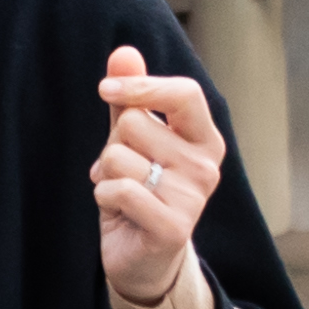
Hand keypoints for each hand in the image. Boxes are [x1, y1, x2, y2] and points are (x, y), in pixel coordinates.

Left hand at [94, 46, 222, 308]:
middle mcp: (206, 165)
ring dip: (105, 174)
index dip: (142, 86)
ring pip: (119, 156)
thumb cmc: (140, 190)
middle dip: (113, 145)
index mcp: (205, 138)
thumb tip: (124, 52)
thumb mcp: (134, 141)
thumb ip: (132, 99)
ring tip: (122, 192)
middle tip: (124, 171)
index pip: (184, 93)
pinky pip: (118, 189)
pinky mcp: (173, 226)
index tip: (107, 89)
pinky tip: (117, 211)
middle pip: (135, 124)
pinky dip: (103, 196)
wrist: (143, 257)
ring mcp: (193, 197)